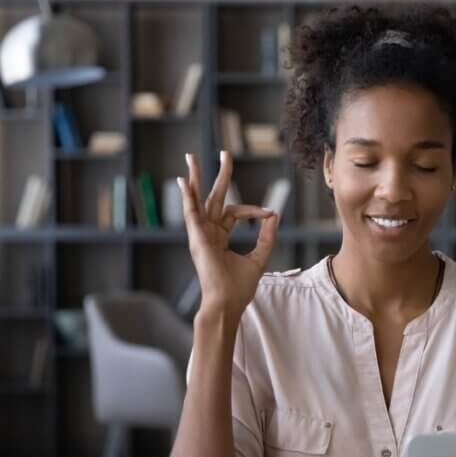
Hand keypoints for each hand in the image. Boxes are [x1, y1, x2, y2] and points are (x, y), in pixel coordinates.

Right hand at [179, 151, 277, 316]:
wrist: (227, 303)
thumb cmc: (239, 287)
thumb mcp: (259, 258)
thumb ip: (266, 237)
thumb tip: (273, 215)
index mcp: (219, 237)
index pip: (235, 212)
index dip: (253, 210)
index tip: (268, 214)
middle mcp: (208, 232)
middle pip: (213, 198)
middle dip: (220, 175)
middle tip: (225, 153)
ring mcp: (200, 234)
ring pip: (198, 199)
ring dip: (195, 177)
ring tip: (191, 156)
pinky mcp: (197, 238)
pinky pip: (191, 213)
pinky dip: (187, 197)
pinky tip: (183, 181)